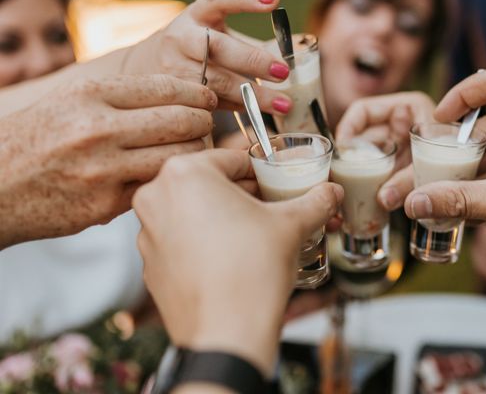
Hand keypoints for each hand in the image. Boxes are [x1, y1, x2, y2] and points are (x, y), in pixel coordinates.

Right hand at [0, 73, 214, 247]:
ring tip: (196, 150)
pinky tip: (171, 175)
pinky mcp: (104, 205)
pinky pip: (155, 187)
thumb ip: (120, 98)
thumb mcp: (70, 101)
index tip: (206, 99)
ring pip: (177, 157)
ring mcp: (102, 169)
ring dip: (196, 153)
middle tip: (206, 124)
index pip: (165, 87)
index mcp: (90, 94)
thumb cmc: (36, 138)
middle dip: (203, 122)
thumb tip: (178, 96)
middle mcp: (97, 128)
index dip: (196, 93)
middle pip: (180, 121)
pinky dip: (169, 180)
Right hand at [123, 0, 292, 115]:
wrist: (144, 69)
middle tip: (283, 71)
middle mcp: (181, 36)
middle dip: (252, 60)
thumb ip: (252, 42)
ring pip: (215, 81)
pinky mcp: (174, 95)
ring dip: (252, 94)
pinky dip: (237, 108)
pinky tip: (259, 115)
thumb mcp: (216, 33)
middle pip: (217, 46)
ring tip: (284, 104)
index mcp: (197, 14)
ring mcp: (174, 67)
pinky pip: (210, 103)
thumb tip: (300, 53)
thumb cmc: (196, 49)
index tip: (274, 0)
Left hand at [133, 149, 342, 375]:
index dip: (262, 171)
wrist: (227, 334)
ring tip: (255, 236)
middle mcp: (156, 197)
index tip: (278, 183)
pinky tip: (232, 259)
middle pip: (210, 184)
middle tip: (272, 208)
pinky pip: (181, 241)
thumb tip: (331, 192)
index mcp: (185, 173)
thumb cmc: (252, 272)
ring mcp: (147, 233)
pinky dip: (205, 243)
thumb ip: (314, 200)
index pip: (232, 159)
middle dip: (244, 196)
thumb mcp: (291, 225)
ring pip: (194, 212)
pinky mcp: (150, 265)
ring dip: (224, 218)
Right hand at [334, 91, 434, 211]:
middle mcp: (406, 125)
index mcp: (411, 108)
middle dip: (356, 161)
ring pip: (377, 161)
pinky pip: (390, 178)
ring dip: (368, 180)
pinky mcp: (413, 169)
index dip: (347, 130)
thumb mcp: (443, 160)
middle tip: (343, 183)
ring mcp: (408, 147)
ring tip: (356, 199)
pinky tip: (377, 207)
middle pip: (366, 138)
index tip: (341, 155)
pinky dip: (384, 191)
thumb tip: (383, 199)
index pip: (363, 110)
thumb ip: (411, 180)